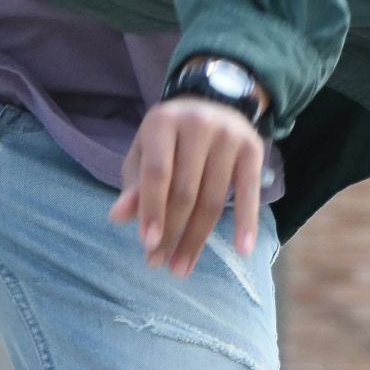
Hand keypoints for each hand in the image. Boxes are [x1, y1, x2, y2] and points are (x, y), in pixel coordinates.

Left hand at [107, 96, 263, 275]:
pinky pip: (249, 191)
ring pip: (213, 198)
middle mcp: (197, 124)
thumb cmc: (169, 140)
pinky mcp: (252, 148)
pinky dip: (246, 222)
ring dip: (197, 238)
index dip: (152, 210)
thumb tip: (117, 217)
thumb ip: (133, 186)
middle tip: (160, 264)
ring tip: (182, 267)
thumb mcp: (143, 155)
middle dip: (172, 232)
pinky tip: (242, 249)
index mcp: (163, 122)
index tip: (147, 245)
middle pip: (185, 191)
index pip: (157, 174)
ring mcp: (228, 135)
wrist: (213, 103)